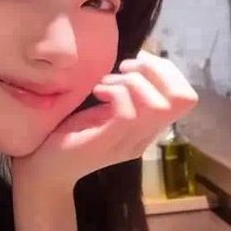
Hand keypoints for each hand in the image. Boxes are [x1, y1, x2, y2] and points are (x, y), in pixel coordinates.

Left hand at [11, 50, 198, 190]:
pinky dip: (114, 91)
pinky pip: (128, 112)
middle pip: (182, 99)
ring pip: (158, 105)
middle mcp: (144, 137)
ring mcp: (128, 142)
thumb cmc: (68, 135)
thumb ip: (124, 93)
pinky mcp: (108, 142)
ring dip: (131, 81)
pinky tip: (97, 92)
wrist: (44, 170)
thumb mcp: (103, 109)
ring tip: (106, 83)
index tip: (137, 63)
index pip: (187, 97)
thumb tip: (138, 61)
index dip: (167, 70)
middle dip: (155, 70)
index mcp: (147, 128)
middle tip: (123, 68)